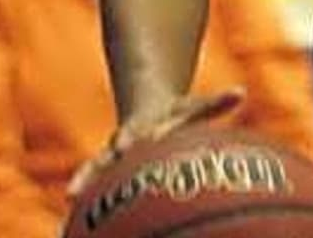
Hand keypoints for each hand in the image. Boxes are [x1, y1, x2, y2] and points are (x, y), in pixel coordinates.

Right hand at [67, 90, 243, 197]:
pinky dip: (83, 197)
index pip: (137, 131)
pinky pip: (92, 184)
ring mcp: (111, 157)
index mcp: (142, 126)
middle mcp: (122, 141)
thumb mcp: (193, 108)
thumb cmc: (176, 115)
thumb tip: (241, 91)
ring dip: (82, 181)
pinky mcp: (107, 171)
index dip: (135, 136)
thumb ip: (215, 103)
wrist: (147, 110)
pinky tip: (71, 221)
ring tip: (70, 197)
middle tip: (100, 168)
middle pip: (109, 151)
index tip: (131, 142)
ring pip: (92, 169)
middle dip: (104, 159)